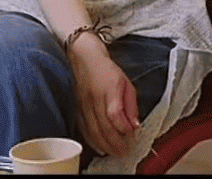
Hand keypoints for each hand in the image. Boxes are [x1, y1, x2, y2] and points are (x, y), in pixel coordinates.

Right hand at [68, 32, 140, 157]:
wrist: (84, 58)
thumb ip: (131, 105)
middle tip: (125, 152)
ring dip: (105, 145)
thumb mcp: (127, 83)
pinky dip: (93, 140)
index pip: (115, 115)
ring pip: (93, 131)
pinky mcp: (77, 109)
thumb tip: (134, 125)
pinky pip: (84, 129)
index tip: (132, 136)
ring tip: (115, 153)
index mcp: (109, 89)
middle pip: (104, 127)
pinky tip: (100, 147)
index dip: (124, 129)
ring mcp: (83, 105)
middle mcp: (94, 98)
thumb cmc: (106, 70)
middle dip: (115, 144)